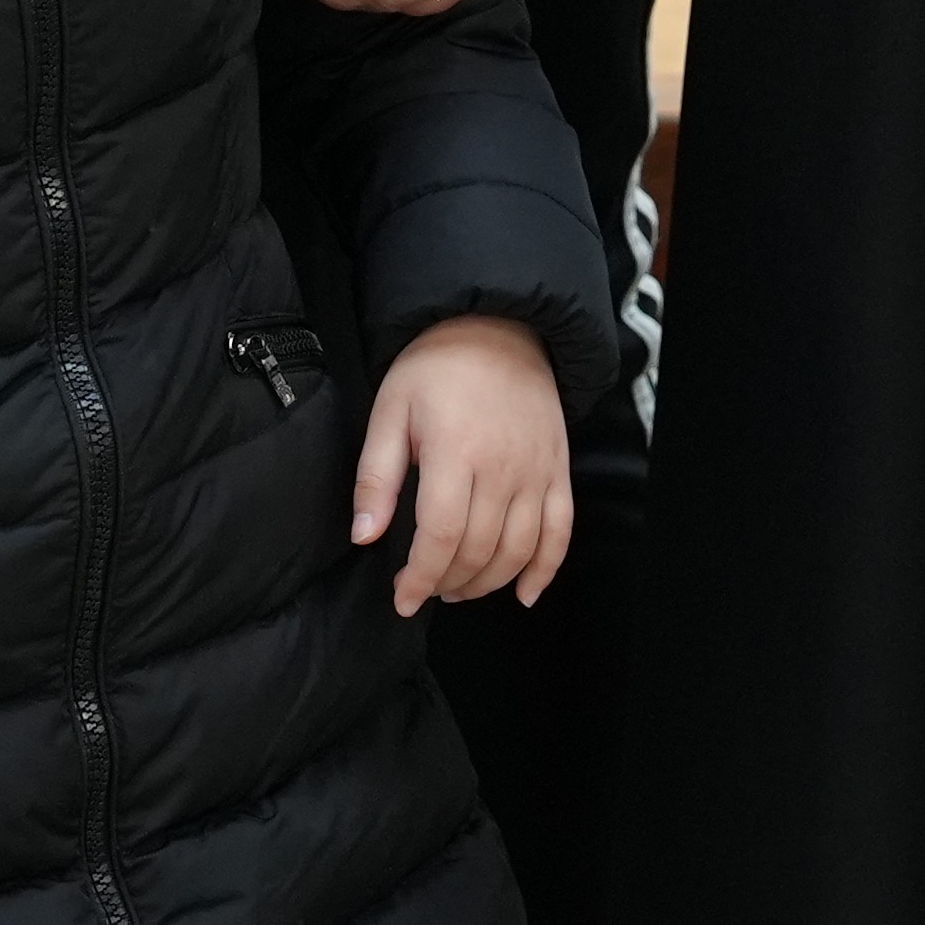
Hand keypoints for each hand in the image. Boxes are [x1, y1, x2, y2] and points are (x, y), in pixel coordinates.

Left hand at [352, 314, 573, 615]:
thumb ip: (376, 476)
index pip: (442, 536)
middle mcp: (502, 467)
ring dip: (487, 583)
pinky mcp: (558, 470)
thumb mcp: (391, 409)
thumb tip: (364, 535)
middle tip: (424, 589)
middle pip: (479, 550)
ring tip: (458, 589)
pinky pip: (560, 532)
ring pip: (519, 550)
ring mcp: (536, 471)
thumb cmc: (438, 365)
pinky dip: (545, 571)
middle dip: (447, 583)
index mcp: (455, 451)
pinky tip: (523, 594)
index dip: (421, 577)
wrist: (500, 326)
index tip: (403, 598)